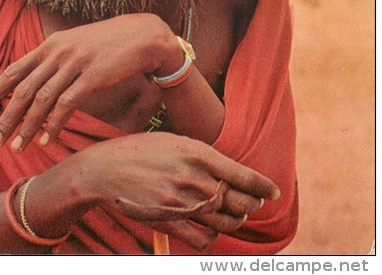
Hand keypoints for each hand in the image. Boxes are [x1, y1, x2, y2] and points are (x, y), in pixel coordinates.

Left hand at [0, 14, 178, 149]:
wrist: (143, 35)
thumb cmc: (109, 43)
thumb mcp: (76, 44)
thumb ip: (54, 59)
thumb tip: (34, 79)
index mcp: (51, 44)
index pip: (14, 69)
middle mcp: (58, 52)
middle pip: (22, 88)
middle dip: (4, 116)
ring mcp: (75, 63)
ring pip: (42, 99)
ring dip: (27, 126)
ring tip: (16, 147)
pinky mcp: (93, 76)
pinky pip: (67, 104)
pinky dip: (54, 125)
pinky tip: (47, 141)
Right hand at [79, 132, 279, 249]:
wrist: (106, 168)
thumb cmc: (142, 150)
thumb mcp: (175, 142)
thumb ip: (202, 156)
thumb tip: (228, 172)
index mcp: (197, 152)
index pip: (243, 175)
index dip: (264, 186)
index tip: (275, 192)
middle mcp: (194, 178)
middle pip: (240, 202)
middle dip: (251, 204)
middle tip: (252, 203)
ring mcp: (182, 202)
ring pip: (227, 222)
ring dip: (235, 220)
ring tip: (233, 214)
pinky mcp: (170, 222)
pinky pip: (205, 239)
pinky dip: (213, 236)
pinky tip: (210, 228)